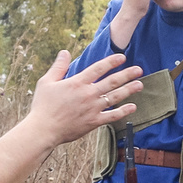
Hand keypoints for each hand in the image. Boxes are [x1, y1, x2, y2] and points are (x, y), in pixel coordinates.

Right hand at [25, 50, 143, 148]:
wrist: (44, 129)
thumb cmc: (42, 106)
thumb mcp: (46, 82)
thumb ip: (58, 67)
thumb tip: (65, 52)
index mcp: (77, 82)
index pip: (98, 68)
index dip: (111, 62)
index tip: (122, 57)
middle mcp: (88, 94)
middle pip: (112, 81)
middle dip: (127, 74)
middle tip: (139, 69)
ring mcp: (92, 108)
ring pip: (115, 97)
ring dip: (129, 90)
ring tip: (140, 84)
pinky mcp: (93, 121)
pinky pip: (112, 116)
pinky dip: (123, 112)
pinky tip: (133, 107)